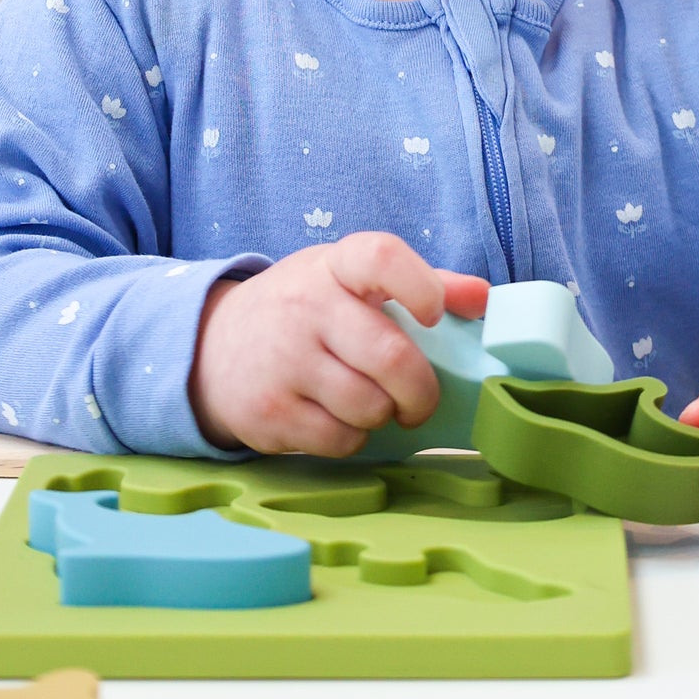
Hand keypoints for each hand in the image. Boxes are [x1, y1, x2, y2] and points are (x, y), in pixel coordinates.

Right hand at [188, 232, 489, 455]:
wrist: (213, 347)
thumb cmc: (305, 311)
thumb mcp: (350, 282)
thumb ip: (419, 283)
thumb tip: (485, 298)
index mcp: (335, 267)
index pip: (381, 257)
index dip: (420, 285)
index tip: (433, 314)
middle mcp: (307, 308)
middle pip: (391, 357)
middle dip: (421, 392)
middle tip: (420, 401)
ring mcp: (284, 362)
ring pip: (369, 407)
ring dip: (384, 416)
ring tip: (371, 404)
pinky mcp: (269, 413)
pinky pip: (339, 440)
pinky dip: (353, 439)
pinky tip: (339, 419)